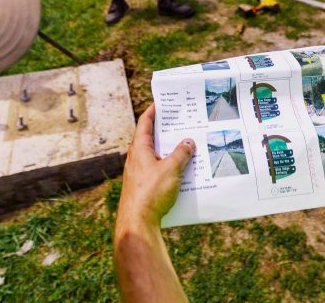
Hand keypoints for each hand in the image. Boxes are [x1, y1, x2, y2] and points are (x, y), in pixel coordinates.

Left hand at [116, 104, 194, 230]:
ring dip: (169, 151)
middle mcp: (136, 158)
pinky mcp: (143, 186)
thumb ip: (181, 153)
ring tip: (186, 146)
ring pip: (155, 156)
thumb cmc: (151, 192)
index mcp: (139, 148)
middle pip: (150, 139)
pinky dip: (168, 166)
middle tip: (180, 123)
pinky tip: (181, 172)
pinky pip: (157, 170)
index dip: (153, 111)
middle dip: (165, 131)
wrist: (137, 222)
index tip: (161, 103)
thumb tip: (188, 142)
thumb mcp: (171, 169)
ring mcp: (138, 173)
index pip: (145, 123)